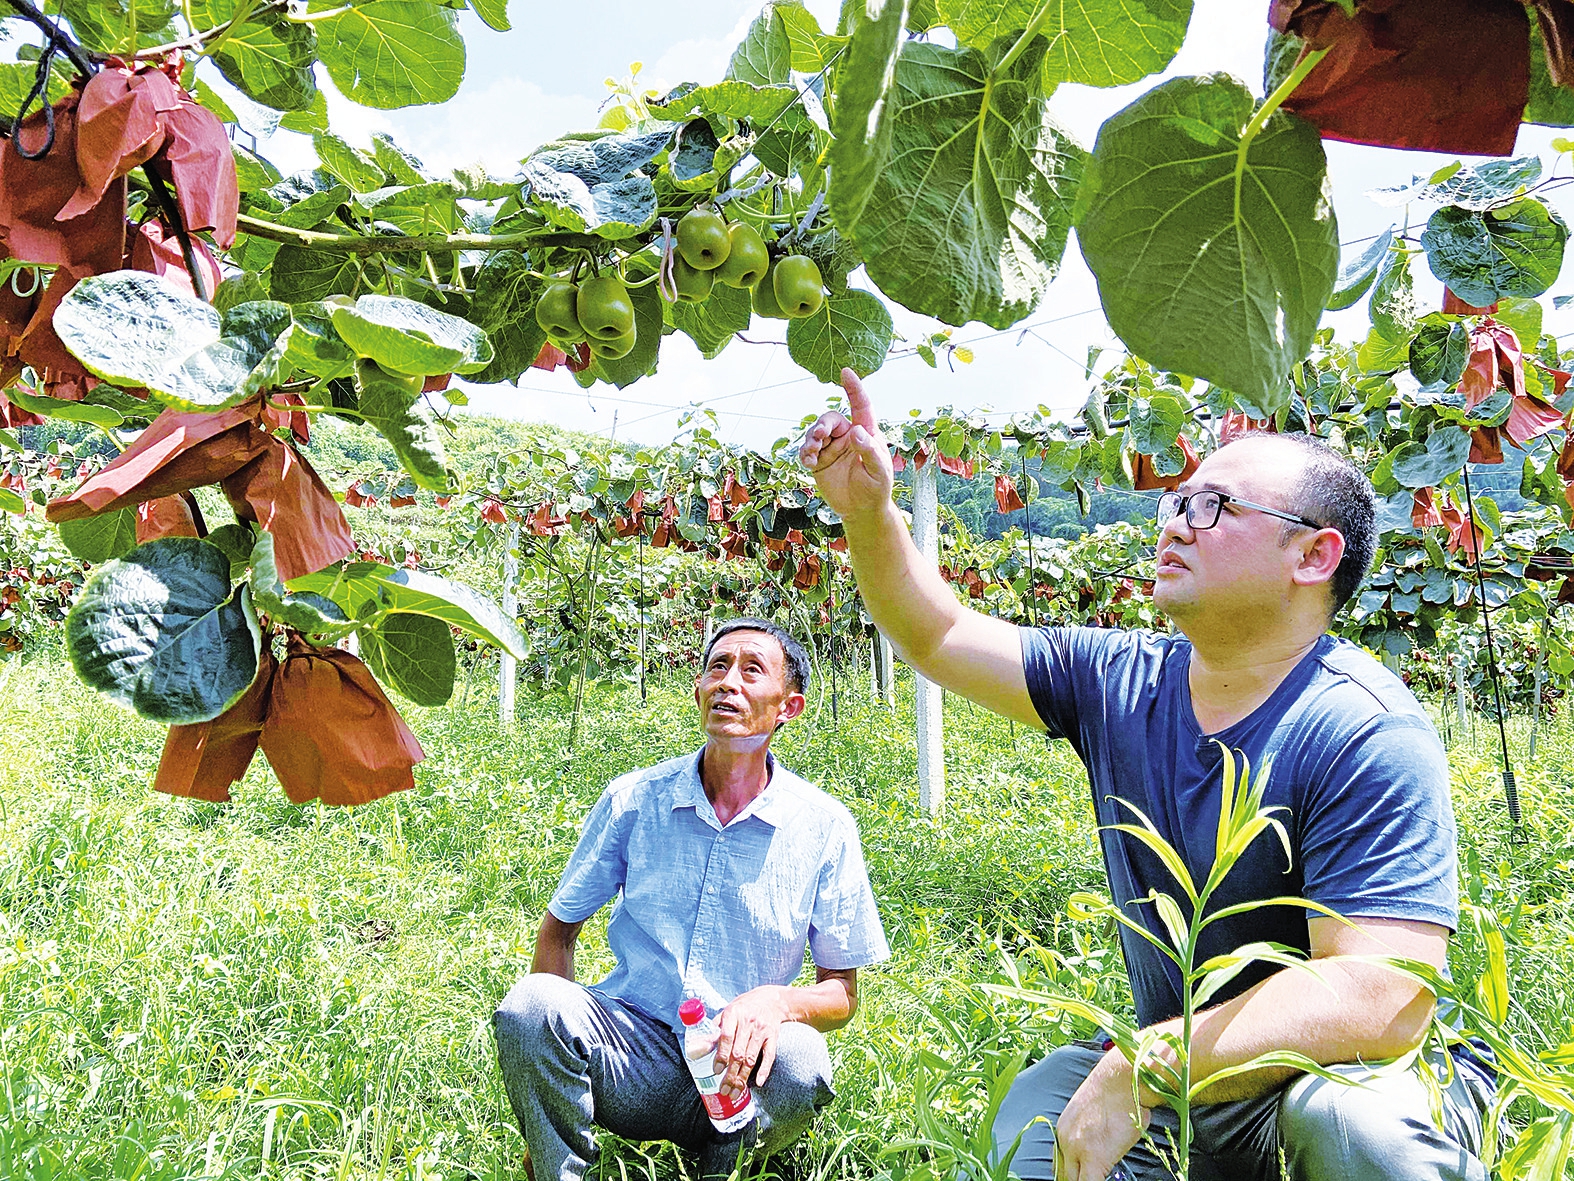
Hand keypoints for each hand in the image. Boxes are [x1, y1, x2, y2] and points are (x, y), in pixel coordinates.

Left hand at [713, 987, 790, 1101]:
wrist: (773, 1000)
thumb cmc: (744, 1008)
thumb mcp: (727, 1013)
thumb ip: (713, 1031)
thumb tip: (695, 1050)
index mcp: (733, 1014)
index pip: (726, 1037)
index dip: (721, 1055)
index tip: (716, 1070)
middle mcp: (748, 1022)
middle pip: (738, 1052)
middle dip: (730, 1074)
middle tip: (723, 1090)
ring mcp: (762, 1030)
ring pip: (751, 1058)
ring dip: (742, 1077)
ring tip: (734, 1092)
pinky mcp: (773, 1037)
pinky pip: (769, 1055)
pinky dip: (764, 1070)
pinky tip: (758, 1082)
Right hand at [797, 368, 893, 523]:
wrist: (862, 510)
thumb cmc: (877, 488)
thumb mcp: (878, 471)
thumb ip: (868, 450)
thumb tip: (855, 431)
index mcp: (866, 433)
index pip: (861, 406)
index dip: (854, 388)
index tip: (845, 371)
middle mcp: (847, 436)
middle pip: (831, 418)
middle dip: (822, 424)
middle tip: (819, 436)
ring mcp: (831, 447)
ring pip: (815, 432)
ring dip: (811, 439)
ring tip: (812, 453)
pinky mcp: (819, 460)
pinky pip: (806, 450)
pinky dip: (804, 454)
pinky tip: (808, 463)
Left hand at [1053, 1050, 1151, 1180]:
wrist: (1122, 1081)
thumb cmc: (1116, 1091)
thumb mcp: (1089, 1112)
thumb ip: (1084, 1132)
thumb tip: (1095, 1148)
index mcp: (1062, 1129)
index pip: (1059, 1163)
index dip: (1069, 1174)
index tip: (1077, 1175)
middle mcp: (1064, 1141)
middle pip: (1063, 1174)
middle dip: (1073, 1179)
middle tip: (1086, 1177)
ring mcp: (1078, 1151)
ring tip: (1093, 1176)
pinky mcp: (1095, 1160)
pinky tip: (1105, 1177)